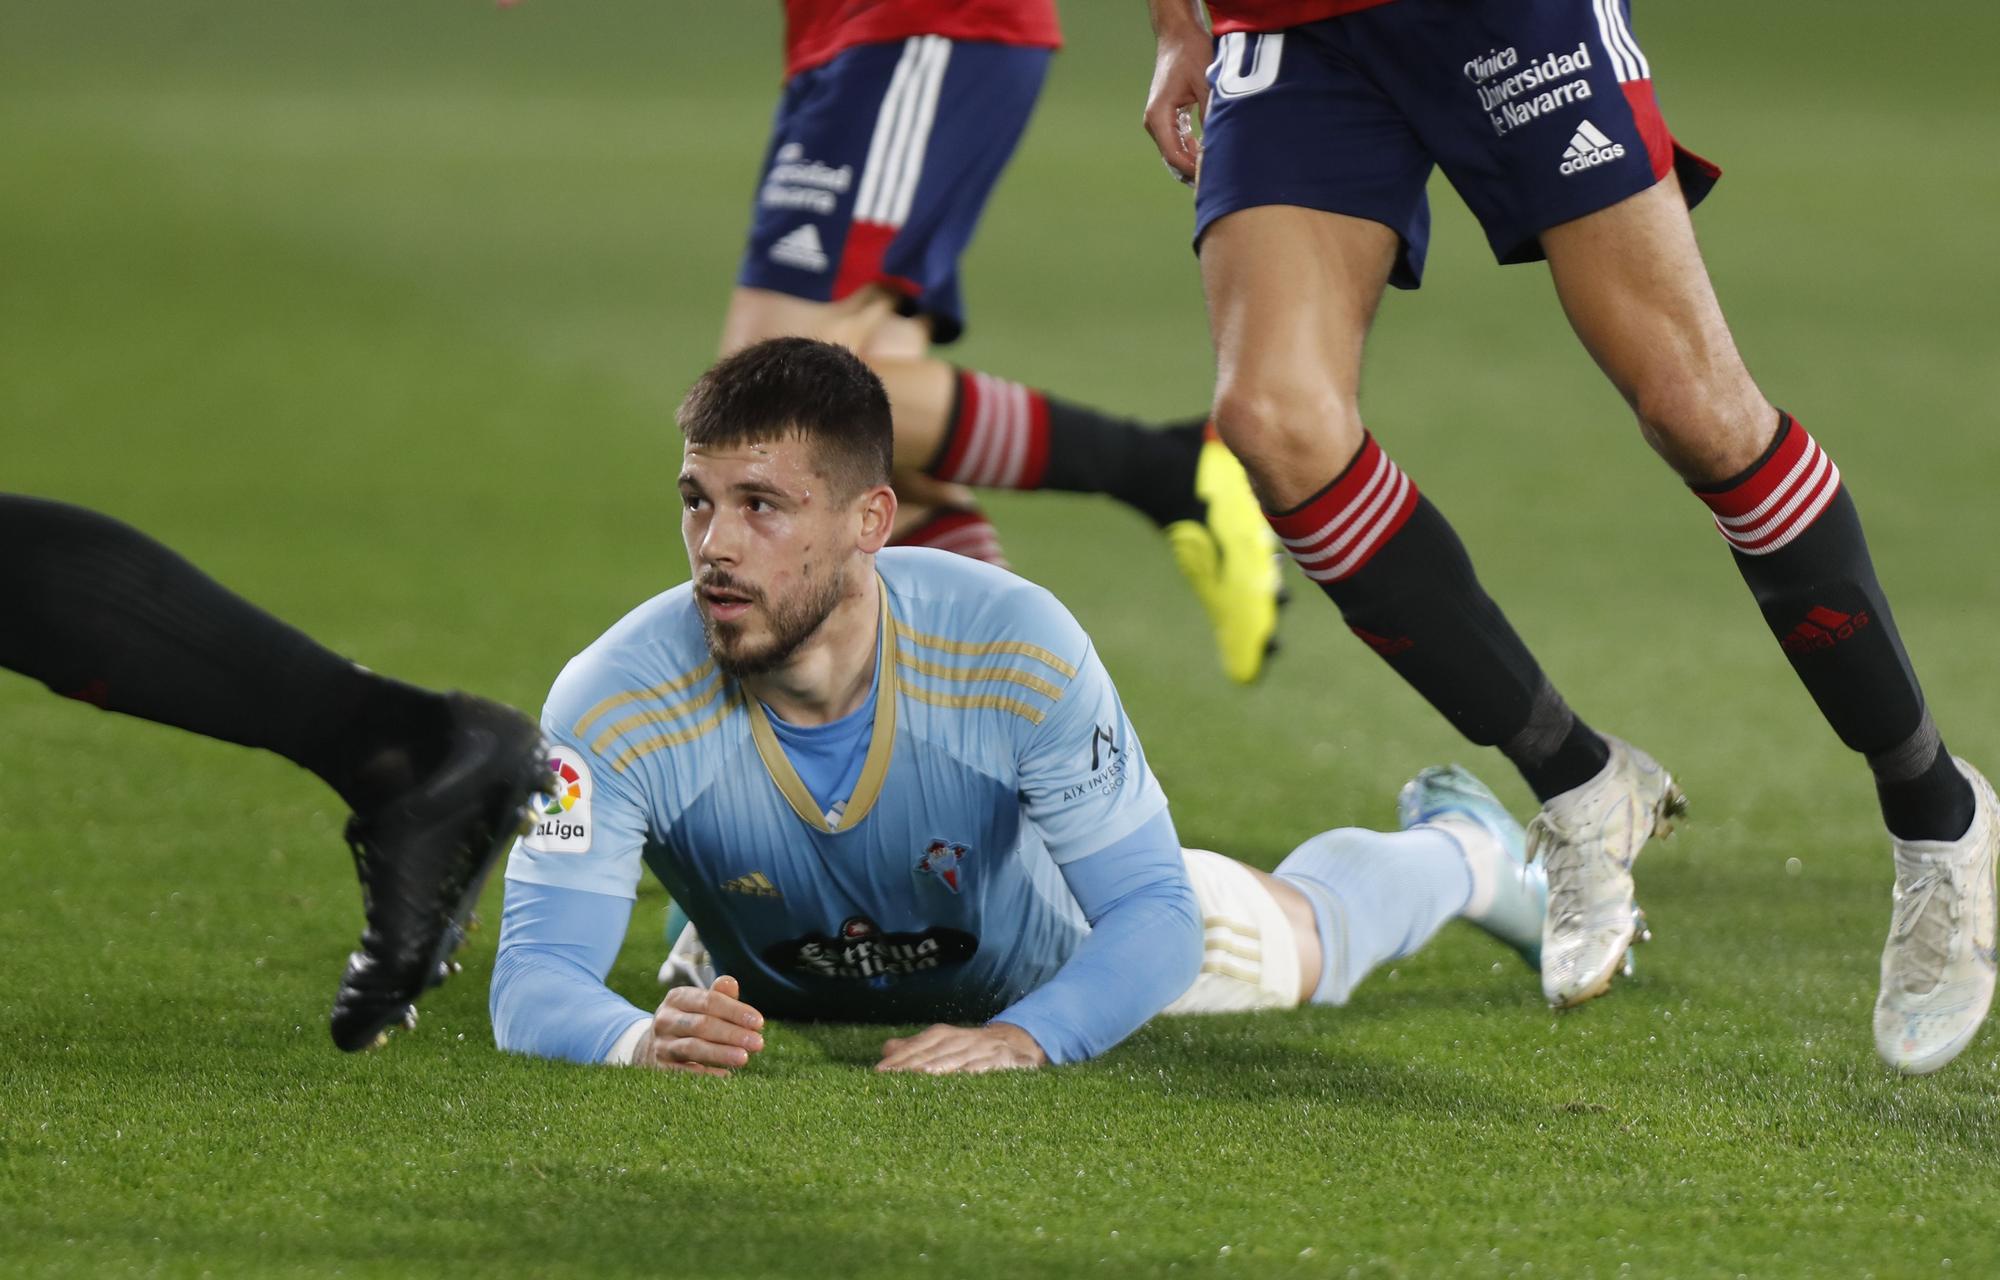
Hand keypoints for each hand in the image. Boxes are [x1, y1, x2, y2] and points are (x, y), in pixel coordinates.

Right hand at [635, 975, 765, 1076]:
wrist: (653, 1045)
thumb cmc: (689, 1020)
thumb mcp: (700, 1004)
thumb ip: (719, 995)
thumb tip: (731, 982)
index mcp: (678, 998)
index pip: (709, 1001)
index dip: (735, 1011)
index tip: (759, 1022)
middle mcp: (666, 1019)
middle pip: (701, 1024)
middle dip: (732, 1034)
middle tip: (758, 1043)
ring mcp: (661, 1044)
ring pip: (692, 1048)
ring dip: (721, 1053)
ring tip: (744, 1058)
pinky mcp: (659, 1068)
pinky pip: (684, 1072)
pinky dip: (705, 1074)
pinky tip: (726, 1075)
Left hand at [875, 1022, 1048, 1074]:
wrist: (1019, 1043)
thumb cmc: (971, 1049)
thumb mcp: (942, 1044)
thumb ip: (915, 1048)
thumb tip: (886, 1049)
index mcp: (945, 1035)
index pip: (918, 1046)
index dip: (900, 1058)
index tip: (879, 1073)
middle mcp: (963, 1038)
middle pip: (934, 1052)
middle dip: (913, 1064)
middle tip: (892, 1078)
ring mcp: (985, 1049)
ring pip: (960, 1058)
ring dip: (942, 1066)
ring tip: (923, 1076)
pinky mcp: (1006, 1060)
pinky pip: (990, 1066)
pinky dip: (977, 1072)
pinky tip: (965, 1081)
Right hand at [1142, 15, 1212, 185]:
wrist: (1178, 37)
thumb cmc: (1191, 54)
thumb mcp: (1206, 84)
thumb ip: (1211, 115)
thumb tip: (1218, 145)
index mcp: (1158, 116)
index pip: (1174, 155)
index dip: (1193, 170)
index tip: (1213, 175)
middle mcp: (1154, 122)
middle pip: (1172, 159)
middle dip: (1194, 170)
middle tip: (1218, 177)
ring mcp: (1158, 121)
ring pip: (1174, 153)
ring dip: (1193, 161)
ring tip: (1215, 166)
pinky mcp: (1166, 118)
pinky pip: (1177, 142)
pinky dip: (1191, 150)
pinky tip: (1207, 151)